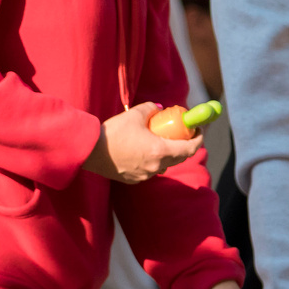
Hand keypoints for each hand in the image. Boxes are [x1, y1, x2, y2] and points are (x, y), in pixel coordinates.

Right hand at [85, 105, 202, 184]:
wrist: (90, 151)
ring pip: (164, 164)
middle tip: (180, 133)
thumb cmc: (113, 133)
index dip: (198, 139)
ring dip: (166, 153)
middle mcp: (156, 167)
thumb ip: (151, 109)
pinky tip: (142, 149)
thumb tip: (159, 109)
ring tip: (158, 139)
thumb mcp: (135, 114)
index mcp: (160, 151)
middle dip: (183, 145)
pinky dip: (152, 160)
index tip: (197, 130)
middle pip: (179, 158)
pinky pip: (150, 170)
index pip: (190, 149)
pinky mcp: (134, 179)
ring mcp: (145, 176)